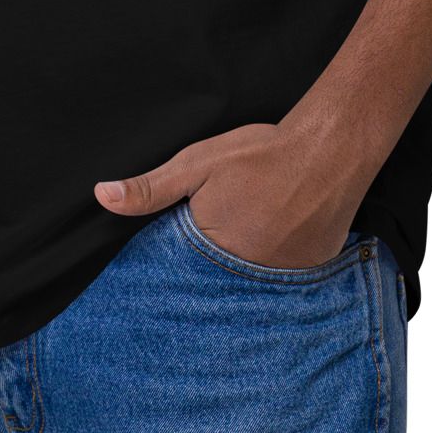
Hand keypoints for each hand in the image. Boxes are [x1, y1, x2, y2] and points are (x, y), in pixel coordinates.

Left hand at [93, 121, 367, 267]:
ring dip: (246, 272)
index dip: (180, 267)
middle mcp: (249, 275)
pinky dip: (278, 269)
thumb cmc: (260, 154)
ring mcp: (284, 278)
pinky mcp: (312, 272)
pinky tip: (278, 246)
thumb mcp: (196, 164)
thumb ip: (151, 187)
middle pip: (220, 282)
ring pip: (253, 283)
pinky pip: (286, 281)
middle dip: (214, 272)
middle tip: (222, 248)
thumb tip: (103, 196)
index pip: (184, 276)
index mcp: (213, 251)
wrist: (328, 149)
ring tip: (250, 245)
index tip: (176, 264)